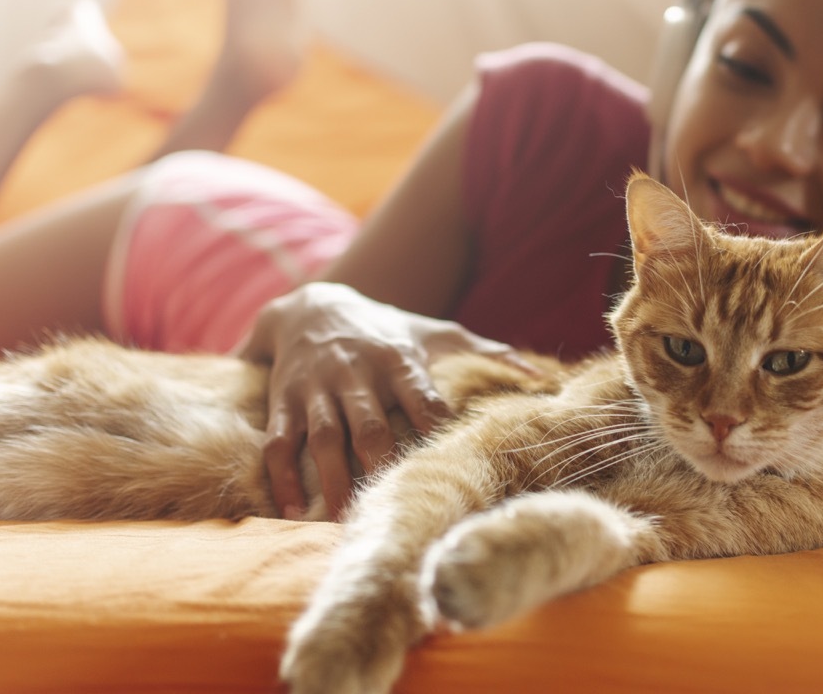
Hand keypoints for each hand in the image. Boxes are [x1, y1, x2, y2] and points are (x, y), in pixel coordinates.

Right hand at [239, 282, 533, 519]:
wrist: (314, 304)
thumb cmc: (391, 330)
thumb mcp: (439, 333)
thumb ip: (489, 353)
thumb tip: (543, 378)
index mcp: (399, 359)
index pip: (421, 397)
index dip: (433, 427)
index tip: (448, 462)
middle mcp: (356, 373)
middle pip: (369, 423)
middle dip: (378, 461)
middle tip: (392, 504)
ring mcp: (317, 387)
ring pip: (323, 435)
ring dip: (330, 478)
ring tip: (340, 519)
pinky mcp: (284, 399)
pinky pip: (278, 439)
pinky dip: (281, 475)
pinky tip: (291, 509)